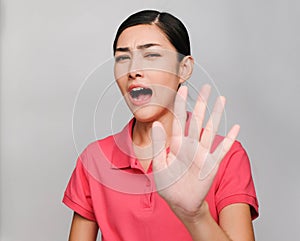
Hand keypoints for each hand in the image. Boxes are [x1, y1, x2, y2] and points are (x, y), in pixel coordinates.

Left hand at [151, 84, 239, 221]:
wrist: (179, 202)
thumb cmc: (168, 184)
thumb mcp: (159, 164)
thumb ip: (158, 145)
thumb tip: (156, 125)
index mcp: (176, 144)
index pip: (179, 120)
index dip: (180, 104)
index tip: (182, 89)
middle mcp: (191, 145)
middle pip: (198, 120)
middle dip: (202, 103)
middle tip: (206, 88)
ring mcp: (202, 153)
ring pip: (211, 129)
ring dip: (216, 114)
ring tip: (221, 99)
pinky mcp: (211, 164)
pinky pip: (221, 149)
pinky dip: (229, 139)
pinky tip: (235, 127)